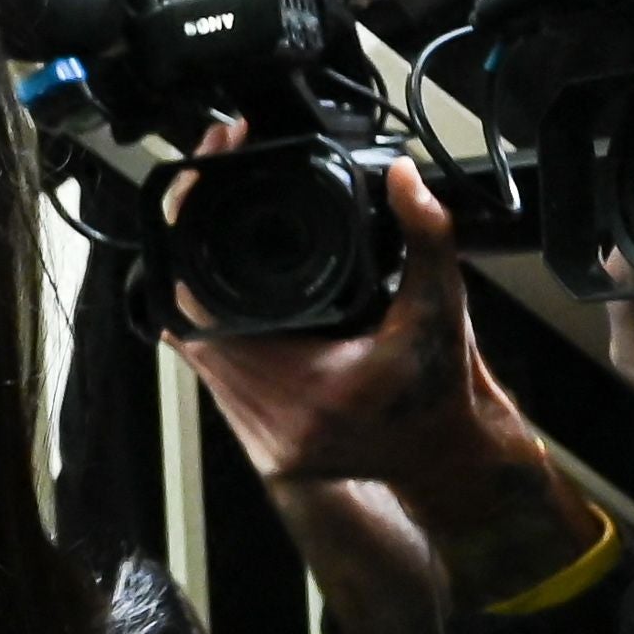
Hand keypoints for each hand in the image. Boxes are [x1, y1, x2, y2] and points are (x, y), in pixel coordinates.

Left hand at [173, 137, 601, 606]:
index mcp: (307, 395)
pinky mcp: (257, 437)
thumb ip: (427, 237)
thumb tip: (401, 177)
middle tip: (210, 194)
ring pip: (188, 345)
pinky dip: (211, 323)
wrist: (449, 456)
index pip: (206, 308)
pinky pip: (209, 370)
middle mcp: (272, 422)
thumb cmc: (445, 391)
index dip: (193, 238)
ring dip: (193, 289)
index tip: (211, 185)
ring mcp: (259, 435)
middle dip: (189, 250)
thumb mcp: (442, 307)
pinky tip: (228, 285)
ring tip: (213, 231)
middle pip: (184, 319)